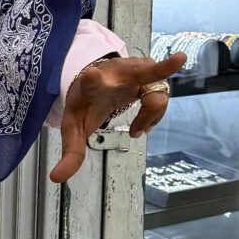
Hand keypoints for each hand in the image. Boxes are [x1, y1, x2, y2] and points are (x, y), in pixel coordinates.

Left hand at [49, 52, 185, 185]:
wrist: (94, 79)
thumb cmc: (85, 103)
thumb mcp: (74, 128)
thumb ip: (71, 152)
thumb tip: (57, 179)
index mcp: (93, 85)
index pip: (91, 82)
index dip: (92, 80)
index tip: (90, 75)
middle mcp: (118, 73)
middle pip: (143, 69)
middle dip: (162, 67)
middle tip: (180, 59)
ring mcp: (138, 70)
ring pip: (157, 95)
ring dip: (150, 116)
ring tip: (136, 131)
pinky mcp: (151, 73)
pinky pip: (162, 97)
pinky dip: (154, 115)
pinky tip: (141, 123)